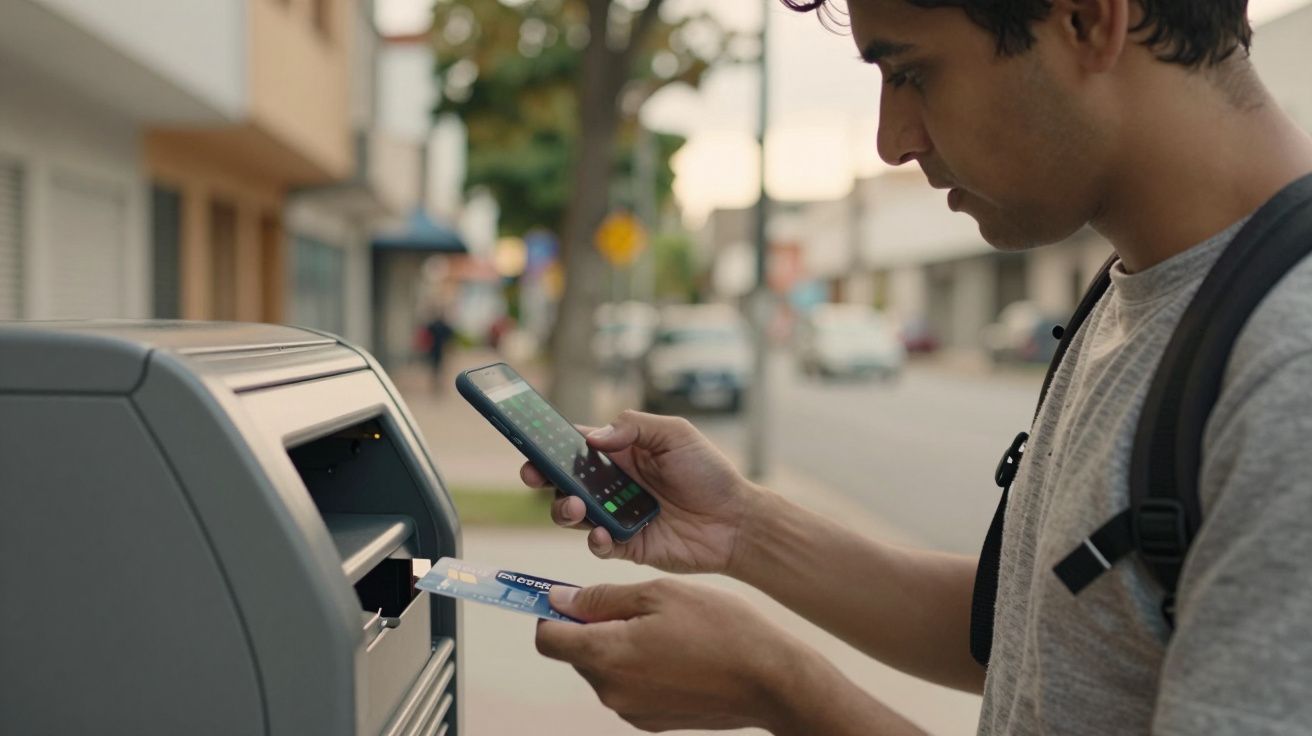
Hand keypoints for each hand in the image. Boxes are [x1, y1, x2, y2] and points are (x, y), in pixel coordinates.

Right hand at [520, 409, 755, 573]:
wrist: (736, 520)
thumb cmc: (709, 472)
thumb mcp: (675, 434)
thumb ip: (633, 428)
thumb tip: (592, 438)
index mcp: (620, 453)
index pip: (574, 445)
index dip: (549, 443)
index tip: (529, 441)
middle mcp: (612, 485)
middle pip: (562, 480)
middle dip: (541, 477)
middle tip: (534, 475)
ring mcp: (616, 516)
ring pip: (572, 514)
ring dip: (562, 509)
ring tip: (573, 506)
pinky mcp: (626, 546)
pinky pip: (598, 545)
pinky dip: (594, 540)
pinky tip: (603, 533)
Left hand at [535, 579, 802, 732]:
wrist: (769, 680)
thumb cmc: (718, 627)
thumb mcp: (659, 594)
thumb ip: (602, 598)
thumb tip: (559, 599)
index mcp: (606, 655)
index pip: (548, 638)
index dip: (551, 613)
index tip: (567, 596)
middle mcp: (611, 690)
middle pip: (576, 652)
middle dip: (590, 626)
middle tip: (633, 604)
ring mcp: (631, 710)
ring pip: (604, 668)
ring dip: (618, 645)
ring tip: (664, 626)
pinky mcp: (652, 721)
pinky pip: (629, 686)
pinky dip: (639, 666)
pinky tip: (676, 652)